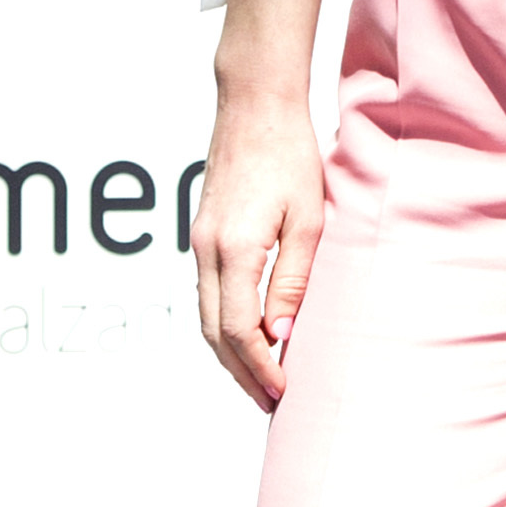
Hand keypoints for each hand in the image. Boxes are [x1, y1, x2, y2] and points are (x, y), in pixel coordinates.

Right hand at [191, 101, 325, 409]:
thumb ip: (292, 282)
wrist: (255, 103)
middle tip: (270, 403)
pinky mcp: (201, 233)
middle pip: (214, 332)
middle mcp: (205, 249)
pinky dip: (223, 324)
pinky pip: (207, 293)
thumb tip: (282, 337)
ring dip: (229, 353)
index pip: (239, 330)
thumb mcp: (307, 221)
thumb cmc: (291, 154)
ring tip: (259, 380)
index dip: (259, 367)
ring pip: (206, 316)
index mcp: (233, 249)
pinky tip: (247, 336)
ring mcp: (198, 241)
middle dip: (240, 373)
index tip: (281, 392)